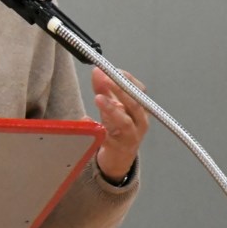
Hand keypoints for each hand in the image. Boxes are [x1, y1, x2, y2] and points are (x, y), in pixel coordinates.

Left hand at [89, 67, 148, 182]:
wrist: (120, 157)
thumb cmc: (118, 128)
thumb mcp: (112, 106)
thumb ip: (104, 88)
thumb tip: (97, 70)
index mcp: (141, 108)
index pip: (139, 90)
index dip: (126, 79)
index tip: (111, 70)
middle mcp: (140, 122)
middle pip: (135, 104)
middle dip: (121, 90)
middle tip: (106, 79)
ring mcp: (130, 136)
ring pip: (126, 122)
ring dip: (112, 109)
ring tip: (98, 98)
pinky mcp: (117, 148)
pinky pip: (107, 138)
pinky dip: (97, 129)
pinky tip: (85, 119)